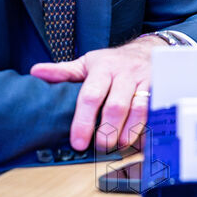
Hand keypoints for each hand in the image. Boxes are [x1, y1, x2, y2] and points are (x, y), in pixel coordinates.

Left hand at [30, 34, 167, 151]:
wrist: (145, 50)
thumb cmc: (112, 62)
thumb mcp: (87, 63)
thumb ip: (64, 71)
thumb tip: (36, 72)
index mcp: (103, 68)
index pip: (91, 95)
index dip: (83, 121)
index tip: (77, 142)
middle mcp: (125, 74)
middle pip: (116, 106)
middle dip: (107, 131)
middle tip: (100, 146)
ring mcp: (145, 82)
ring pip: (139, 110)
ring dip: (128, 133)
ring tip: (118, 146)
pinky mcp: (160, 90)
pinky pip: (156, 112)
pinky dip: (148, 130)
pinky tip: (140, 142)